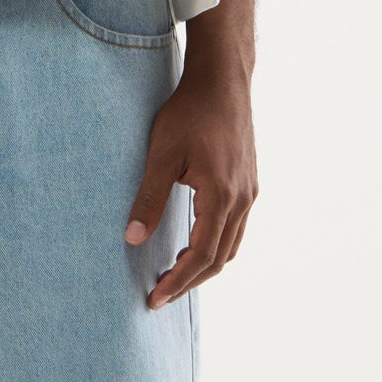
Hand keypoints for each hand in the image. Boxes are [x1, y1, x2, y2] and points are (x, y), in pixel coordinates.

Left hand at [124, 40, 257, 309]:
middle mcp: (242, 200)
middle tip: (160, 295)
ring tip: (174, 276)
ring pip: (231, 246)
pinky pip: (235, 229)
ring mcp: (249, 193)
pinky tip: (193, 243)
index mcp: (221, 197)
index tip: (154, 299)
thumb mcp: (161, 154)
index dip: (177, 283)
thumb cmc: (189, 113)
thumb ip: (149, 198)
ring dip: (204, 266)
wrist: (223, 81)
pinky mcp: (249, 183)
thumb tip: (132, 238)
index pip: (200, 256)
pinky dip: (215, 246)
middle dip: (189, 282)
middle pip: (219, 259)